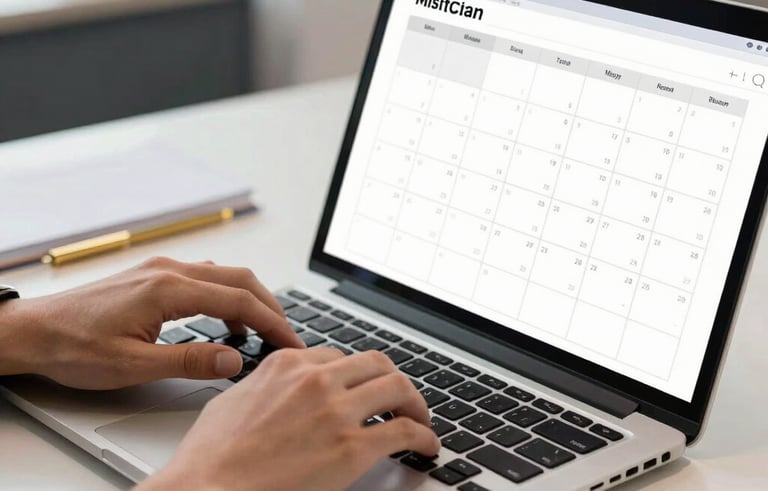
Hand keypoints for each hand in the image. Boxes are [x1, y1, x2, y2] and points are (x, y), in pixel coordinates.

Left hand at [0, 257, 303, 388]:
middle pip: (240, 280)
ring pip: (224, 275)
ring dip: (249, 300)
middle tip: (286, 336)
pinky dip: (226, 297)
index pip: (239, 301)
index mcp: (168, 288)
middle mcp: (169, 270)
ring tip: (262, 332)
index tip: (290, 343)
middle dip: (270, 307)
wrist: (32, 331)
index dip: (272, 323)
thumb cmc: (72, 345)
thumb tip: (233, 359)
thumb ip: (189, 360)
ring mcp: (161, 269)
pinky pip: (205, 278)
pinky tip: (224, 321)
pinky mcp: (153, 276)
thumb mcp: (132, 364)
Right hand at [139, 348, 440, 490]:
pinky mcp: (351, 448)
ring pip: (397, 388)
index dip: (356, 374)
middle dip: (393, 379)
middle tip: (399, 397)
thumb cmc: (211, 456)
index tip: (363, 387)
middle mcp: (316, 380)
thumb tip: (274, 385)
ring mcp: (335, 411)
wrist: (207, 488)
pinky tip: (425, 445)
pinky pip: (403, 432)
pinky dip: (423, 436)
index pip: (338, 356)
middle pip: (376, 364)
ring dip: (415, 403)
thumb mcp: (233, 400)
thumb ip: (263, 384)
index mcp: (287, 365)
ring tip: (419, 418)